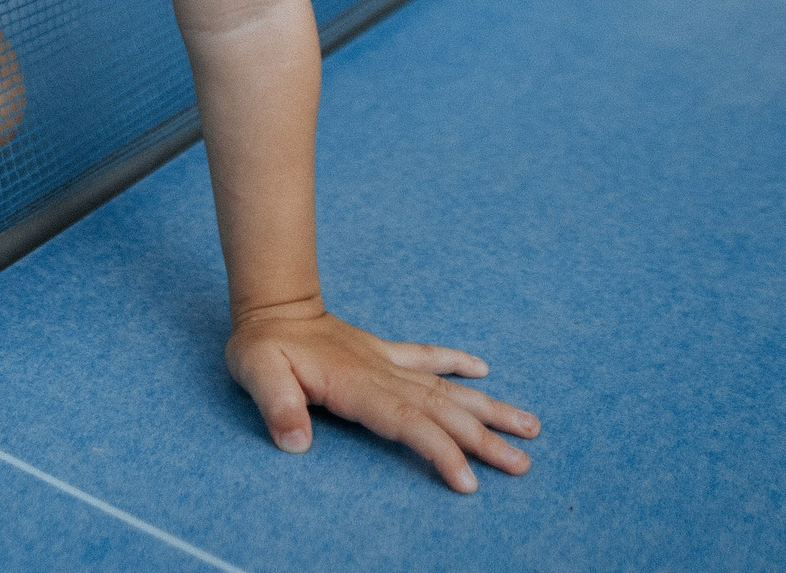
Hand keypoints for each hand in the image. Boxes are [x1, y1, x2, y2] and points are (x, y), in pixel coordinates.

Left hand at [226, 299, 538, 490]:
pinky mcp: (384, 352)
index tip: (469, 480)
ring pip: (446, 388)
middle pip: (442, 410)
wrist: (272, 305)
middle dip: (484, 438)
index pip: (409, 423)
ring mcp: (387, 362)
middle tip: (523, 463)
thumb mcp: (256, 373)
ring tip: (529, 426)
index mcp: (357, 386)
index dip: (440, 450)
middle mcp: (382, 374)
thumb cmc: (262, 346)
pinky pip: (428, 356)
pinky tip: (485, 371)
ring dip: (487, 408)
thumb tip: (295, 441)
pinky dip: (457, 362)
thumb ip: (277, 406)